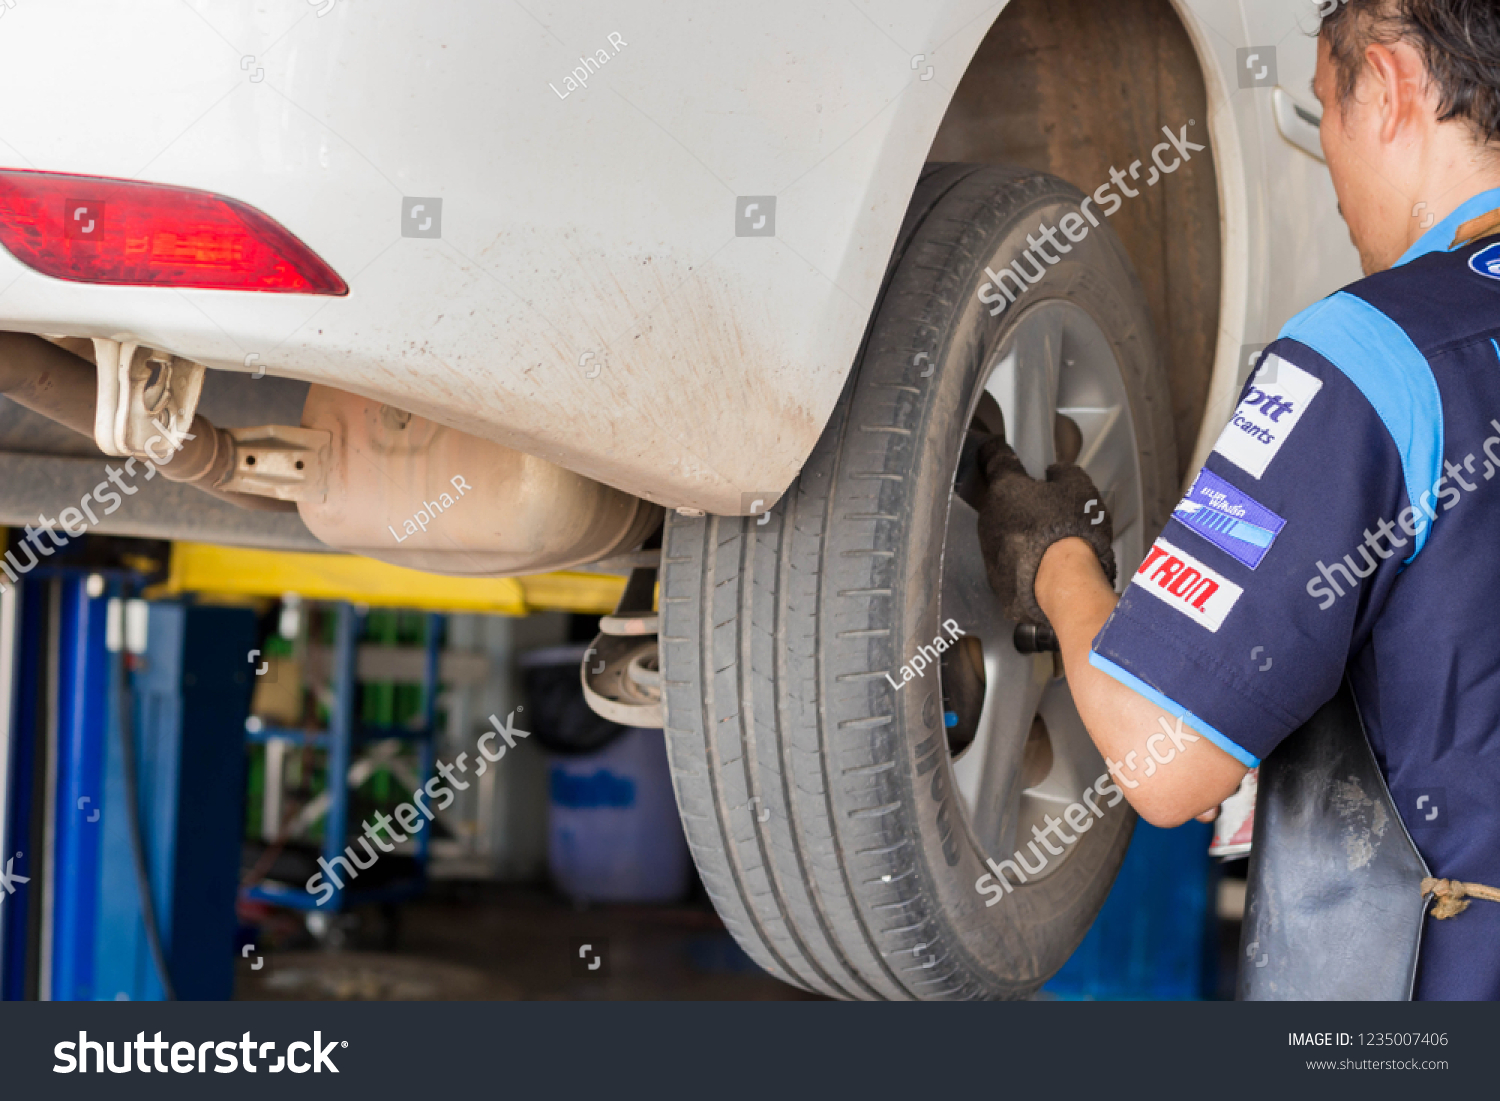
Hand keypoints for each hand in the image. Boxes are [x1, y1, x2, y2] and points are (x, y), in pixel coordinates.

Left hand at [975, 434, 1116, 625]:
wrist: (1062, 584)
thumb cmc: (1070, 530)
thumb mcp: (1079, 487)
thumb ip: (1064, 472)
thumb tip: (1056, 473)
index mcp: (1005, 487)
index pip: (995, 457)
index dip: (1000, 450)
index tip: (1001, 448)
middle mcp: (989, 515)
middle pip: (1001, 499)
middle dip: (1020, 499)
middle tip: (1047, 505)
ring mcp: (989, 547)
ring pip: (1003, 529)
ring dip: (1021, 530)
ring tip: (1051, 540)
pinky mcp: (995, 575)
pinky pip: (1009, 558)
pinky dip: (1022, 557)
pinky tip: (1044, 563)